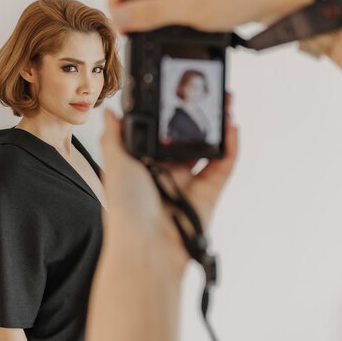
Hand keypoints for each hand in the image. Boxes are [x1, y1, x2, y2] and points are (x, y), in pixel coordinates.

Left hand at [99, 100, 237, 270]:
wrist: (146, 245)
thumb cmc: (126, 208)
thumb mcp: (116, 164)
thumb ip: (115, 137)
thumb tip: (109, 113)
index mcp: (143, 165)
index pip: (160, 135)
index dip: (172, 116)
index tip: (179, 95)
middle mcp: (167, 173)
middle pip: (188, 140)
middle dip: (200, 118)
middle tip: (209, 96)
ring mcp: (189, 184)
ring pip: (209, 150)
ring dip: (219, 127)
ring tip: (225, 103)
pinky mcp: (208, 195)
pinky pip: (223, 166)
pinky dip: (231, 147)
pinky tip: (232, 127)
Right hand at [108, 0, 316, 32]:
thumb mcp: (189, 9)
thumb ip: (151, 13)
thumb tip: (118, 18)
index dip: (115, 2)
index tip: (122, 27)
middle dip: (129, 10)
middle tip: (136, 35)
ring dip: (147, 14)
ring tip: (157, 32)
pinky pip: (165, 1)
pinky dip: (163, 15)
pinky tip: (174, 27)